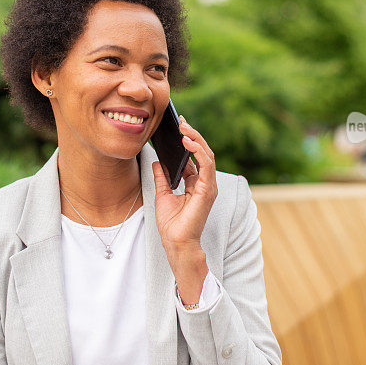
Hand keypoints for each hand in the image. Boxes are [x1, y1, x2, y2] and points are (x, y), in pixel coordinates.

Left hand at [151, 115, 218, 251]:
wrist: (175, 242)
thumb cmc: (171, 224)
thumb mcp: (162, 194)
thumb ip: (162, 177)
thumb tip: (157, 161)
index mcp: (195, 183)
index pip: (194, 156)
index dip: (187, 140)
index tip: (177, 126)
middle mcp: (204, 182)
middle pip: (202, 152)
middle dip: (192, 135)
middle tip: (180, 121)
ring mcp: (208, 186)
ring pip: (207, 154)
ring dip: (196, 139)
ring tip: (183, 127)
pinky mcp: (207, 190)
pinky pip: (206, 165)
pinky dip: (198, 151)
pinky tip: (187, 142)